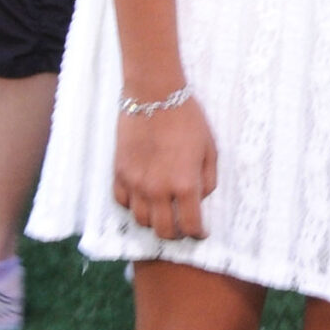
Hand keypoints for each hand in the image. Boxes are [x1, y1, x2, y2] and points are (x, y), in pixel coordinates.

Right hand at [113, 96, 217, 239]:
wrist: (154, 94)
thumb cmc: (187, 119)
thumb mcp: (210, 148)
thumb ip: (208, 179)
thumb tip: (200, 200)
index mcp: (184, 184)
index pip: (190, 225)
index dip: (198, 234)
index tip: (201, 233)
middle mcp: (158, 189)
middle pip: (163, 231)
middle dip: (176, 234)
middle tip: (182, 227)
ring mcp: (135, 183)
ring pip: (141, 221)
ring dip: (154, 222)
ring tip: (163, 214)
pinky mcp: (119, 173)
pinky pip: (122, 202)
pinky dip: (133, 206)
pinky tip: (143, 199)